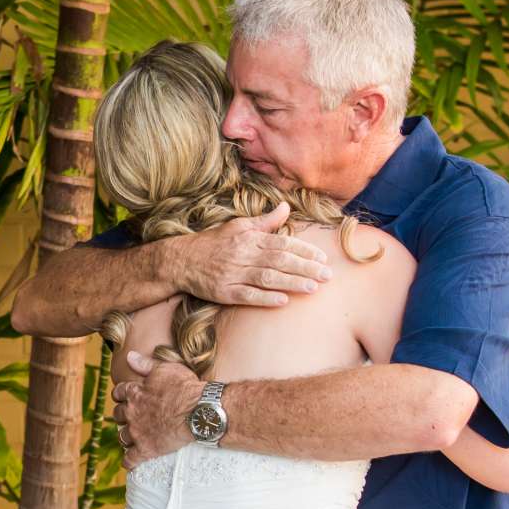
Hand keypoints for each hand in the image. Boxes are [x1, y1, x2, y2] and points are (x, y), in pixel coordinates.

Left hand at [110, 350, 202, 468]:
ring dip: (126, 436)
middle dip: (123, 415)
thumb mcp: (166, 369)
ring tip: (133, 437)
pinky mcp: (146, 449)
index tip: (126, 398)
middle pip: (118, 415)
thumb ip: (145, 364)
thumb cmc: (186, 388)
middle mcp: (132, 412)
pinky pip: (130, 459)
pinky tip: (130, 462)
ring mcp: (137, 432)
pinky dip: (129, 461)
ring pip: (122, 436)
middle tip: (132, 417)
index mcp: (135, 392)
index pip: (118, 393)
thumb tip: (129, 356)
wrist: (199, 411)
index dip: (122, 395)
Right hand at [163, 203, 329, 307]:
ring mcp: (233, 275)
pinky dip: (266, 298)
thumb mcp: (239, 226)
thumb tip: (287, 207)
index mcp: (249, 238)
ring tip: (314, 288)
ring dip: (292, 283)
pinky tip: (284, 301)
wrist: (181, 261)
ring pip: (267, 278)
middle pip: (279, 261)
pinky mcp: (224, 292)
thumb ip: (266, 221)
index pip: (282, 243)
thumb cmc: (214, 243)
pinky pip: (247, 295)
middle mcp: (243, 255)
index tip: (322, 258)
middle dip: (305, 268)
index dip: (304, 250)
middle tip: (328, 275)